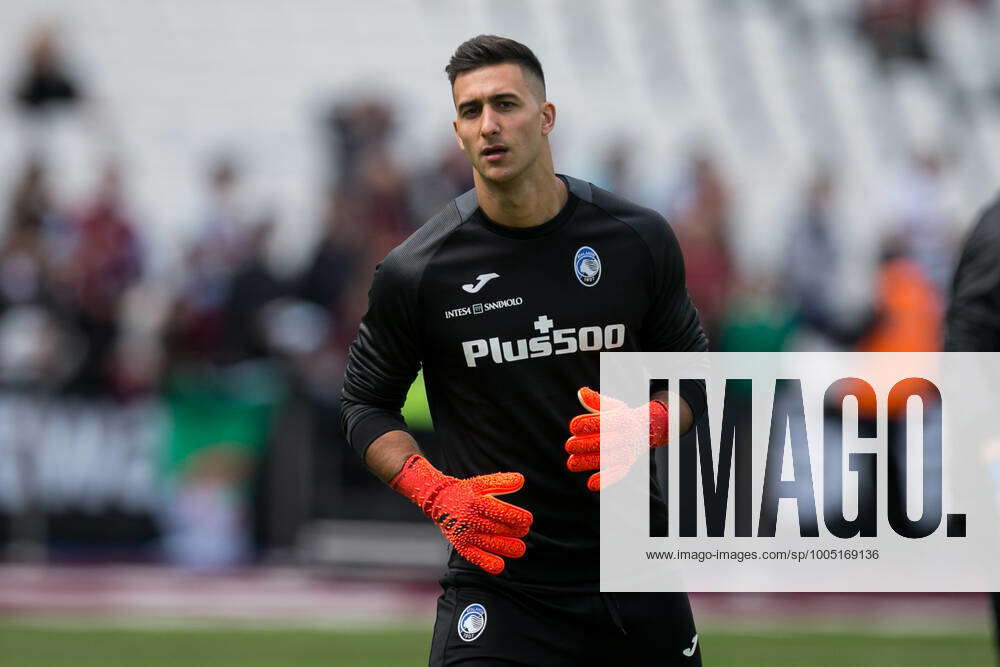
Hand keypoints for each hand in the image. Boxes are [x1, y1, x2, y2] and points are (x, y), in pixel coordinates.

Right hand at [390, 455, 532, 573]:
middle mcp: (469, 519)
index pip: (500, 511)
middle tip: (524, 530)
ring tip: (519, 548)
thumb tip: (521, 480)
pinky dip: (488, 563)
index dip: (517, 517)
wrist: (439, 502)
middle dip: (515, 531)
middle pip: (498, 528)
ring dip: (508, 548)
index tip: (528, 520)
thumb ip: (501, 482)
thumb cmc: (466, 492)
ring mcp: (465, 534)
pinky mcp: (461, 546)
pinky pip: (475, 557)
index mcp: (475, 501)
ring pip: (490, 544)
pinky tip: (500, 565)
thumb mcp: (480, 483)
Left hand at [564, 387, 668, 490]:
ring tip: (571, 463)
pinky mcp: (628, 465)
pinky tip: (590, 484)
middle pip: (605, 442)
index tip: (573, 426)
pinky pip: (618, 473)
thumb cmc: (622, 416)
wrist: (646, 430)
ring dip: (589, 462)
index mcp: (624, 419)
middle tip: (569, 445)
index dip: (589, 423)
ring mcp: (629, 452)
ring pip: (608, 459)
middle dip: (586, 444)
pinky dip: (606, 480)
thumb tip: (581, 393)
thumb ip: (596, 401)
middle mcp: (628, 436)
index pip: (606, 422)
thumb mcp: (612, 406)